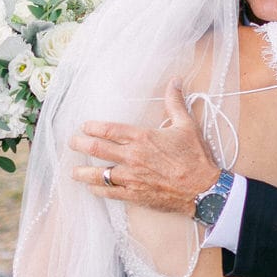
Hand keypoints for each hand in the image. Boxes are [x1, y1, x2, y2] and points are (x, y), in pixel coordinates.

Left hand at [69, 80, 221, 213]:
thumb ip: (175, 103)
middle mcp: (132, 157)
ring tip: (73, 171)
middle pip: (96, 149)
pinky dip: (97, 190)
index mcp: (143, 138)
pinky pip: (109, 192)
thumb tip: (175, 82)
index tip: (85, 126)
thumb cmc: (196, 157)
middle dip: (80, 144)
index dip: (92, 127)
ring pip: (97, 174)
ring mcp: (131, 177)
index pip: (108, 130)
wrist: (204, 189)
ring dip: (82, 172)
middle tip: (72, 143)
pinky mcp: (134, 195)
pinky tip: (92, 188)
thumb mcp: (187, 126)